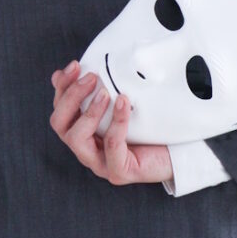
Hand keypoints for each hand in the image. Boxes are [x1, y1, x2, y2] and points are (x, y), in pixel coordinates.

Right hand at [49, 59, 173, 183]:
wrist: (177, 152)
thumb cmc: (149, 127)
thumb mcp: (121, 102)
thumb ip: (99, 89)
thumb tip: (77, 69)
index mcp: (81, 132)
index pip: (59, 108)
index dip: (62, 86)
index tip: (76, 65)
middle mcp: (85, 148)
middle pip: (59, 124)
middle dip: (70, 97)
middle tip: (91, 77)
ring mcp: (99, 163)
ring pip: (76, 139)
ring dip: (88, 111)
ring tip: (105, 93)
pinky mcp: (118, 172)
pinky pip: (111, 146)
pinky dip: (116, 122)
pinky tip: (124, 103)